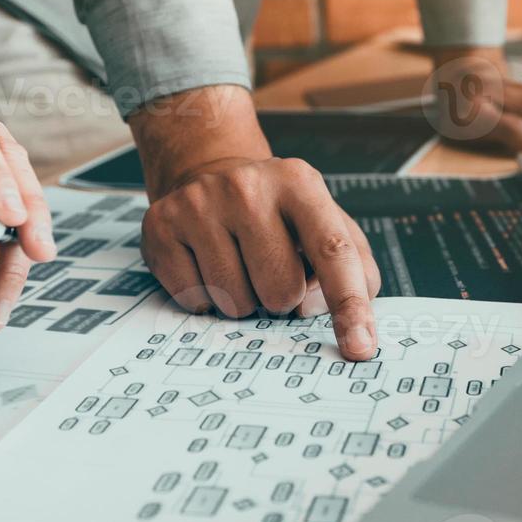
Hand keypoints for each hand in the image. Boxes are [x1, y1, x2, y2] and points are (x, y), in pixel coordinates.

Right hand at [130, 86, 382, 360]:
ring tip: (238, 265)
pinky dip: (206, 298)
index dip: (349, 305)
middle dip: (281, 297)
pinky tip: (207, 265)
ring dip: (242, 300)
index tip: (359, 348)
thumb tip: (333, 317)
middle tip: (269, 270)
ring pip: (235, 303)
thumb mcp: (327, 222)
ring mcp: (200, 204)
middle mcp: (247, 187)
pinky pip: (194, 301)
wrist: (209, 172)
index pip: (334, 251)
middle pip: (281, 290)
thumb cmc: (278, 213)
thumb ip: (354, 269)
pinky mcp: (162, 226)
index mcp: (300, 183)